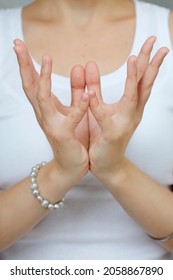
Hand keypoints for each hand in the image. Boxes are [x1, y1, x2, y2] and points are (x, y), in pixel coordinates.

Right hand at [14, 39, 88, 185]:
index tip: (19, 44)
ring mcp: (52, 124)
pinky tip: (85, 95)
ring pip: (43, 98)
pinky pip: (71, 119)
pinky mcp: (64, 135)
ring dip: (44, 78)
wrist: (70, 166)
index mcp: (47, 108)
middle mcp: (44, 114)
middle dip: (24, 65)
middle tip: (17, 44)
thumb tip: (77, 67)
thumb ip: (76, 90)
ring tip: (46, 59)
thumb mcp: (74, 109)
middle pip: (30, 86)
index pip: (33, 81)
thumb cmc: (72, 137)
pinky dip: (78, 107)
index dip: (26, 63)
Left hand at [86, 37, 168, 181]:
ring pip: (131, 98)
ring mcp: (124, 124)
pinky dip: (97, 106)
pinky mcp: (110, 135)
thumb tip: (91, 64)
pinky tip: (90, 94)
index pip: (141, 79)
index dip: (147, 61)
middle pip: (143, 84)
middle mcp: (132, 113)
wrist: (107, 164)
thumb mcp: (100, 108)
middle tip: (156, 42)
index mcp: (130, 106)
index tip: (152, 42)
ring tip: (134, 60)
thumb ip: (95, 87)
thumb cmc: (104, 135)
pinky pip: (103, 119)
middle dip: (150, 63)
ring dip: (133, 79)